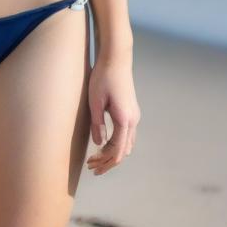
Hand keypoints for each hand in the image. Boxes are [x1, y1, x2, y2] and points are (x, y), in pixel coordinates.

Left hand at [86, 55, 139, 175]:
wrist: (117, 59)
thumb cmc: (103, 77)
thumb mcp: (95, 100)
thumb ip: (97, 123)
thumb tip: (98, 144)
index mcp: (124, 120)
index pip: (117, 151)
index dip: (105, 162)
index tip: (92, 168)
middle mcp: (133, 121)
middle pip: (123, 151)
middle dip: (108, 161)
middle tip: (91, 166)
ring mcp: (134, 116)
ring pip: (126, 144)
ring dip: (112, 153)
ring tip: (95, 158)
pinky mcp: (131, 111)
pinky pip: (127, 135)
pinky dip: (117, 144)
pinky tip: (104, 144)